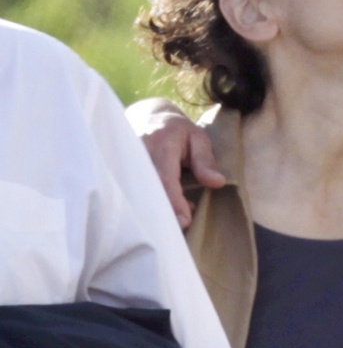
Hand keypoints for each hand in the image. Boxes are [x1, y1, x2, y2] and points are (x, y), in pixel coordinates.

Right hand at [126, 97, 224, 227]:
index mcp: (161, 145)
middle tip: (178, 231)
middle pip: (147, 191)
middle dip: (162, 214)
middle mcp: (138, 155)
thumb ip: (205, 160)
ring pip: (136, 195)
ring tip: (173, 223)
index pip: (165, 178)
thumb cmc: (177, 130)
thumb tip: (218, 183)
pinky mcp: (119, 172)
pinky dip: (144, 207)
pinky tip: (161, 213)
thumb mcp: (198, 138)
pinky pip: (130, 194)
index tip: (184, 221)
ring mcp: (124, 164)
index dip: (174, 202)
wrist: (147, 117)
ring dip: (153, 212)